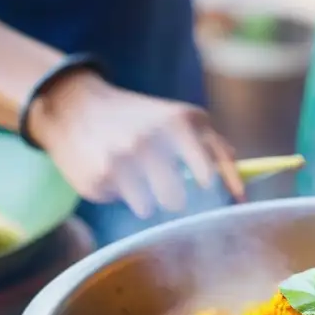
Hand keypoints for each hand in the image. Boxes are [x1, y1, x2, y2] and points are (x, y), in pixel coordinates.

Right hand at [28, 71, 243, 217]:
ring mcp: (122, 160)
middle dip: (173, 198)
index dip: (216, 198)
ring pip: (150, 209)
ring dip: (145, 199)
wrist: (74, 105)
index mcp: (181, 123)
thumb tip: (241, 195)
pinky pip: (122, 205)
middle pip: (179, 201)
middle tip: (161, 182)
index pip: (210, 177)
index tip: (220, 208)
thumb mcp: (179, 119)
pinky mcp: (98, 178)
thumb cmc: (140, 119)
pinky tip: (109, 171)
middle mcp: (152, 140)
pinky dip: (119, 195)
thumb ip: (214, 149)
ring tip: (133, 174)